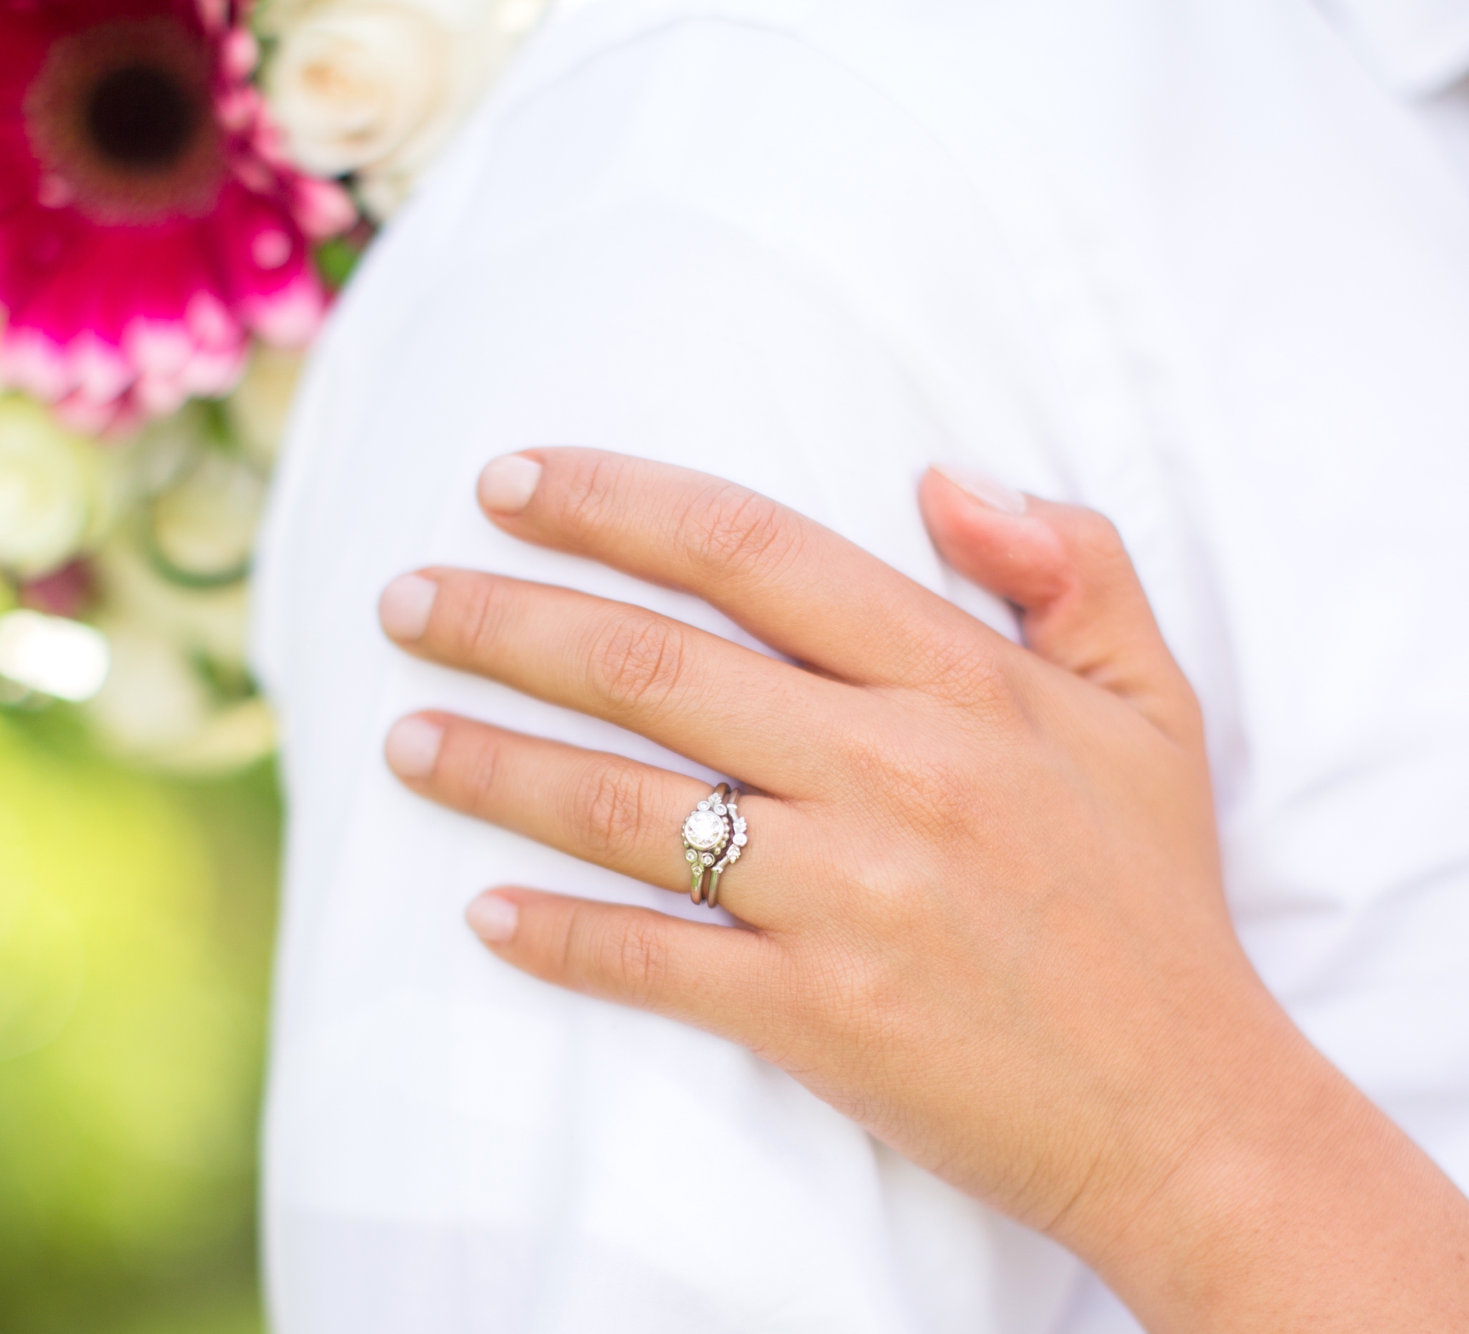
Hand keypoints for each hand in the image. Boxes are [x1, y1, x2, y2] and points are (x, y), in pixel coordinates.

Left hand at [376, 449, 1468, 1330]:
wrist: (1188, 1111)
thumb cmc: (1151, 898)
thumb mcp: (1148, 707)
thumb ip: (1071, 564)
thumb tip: (942, 474)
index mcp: (961, 680)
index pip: (751, 552)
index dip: (615, 503)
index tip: (506, 481)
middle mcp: (892, 772)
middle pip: (651, 666)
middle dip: (504, 621)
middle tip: (402, 601)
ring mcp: (849, 897)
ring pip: (626, 808)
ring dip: (493, 767)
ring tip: (400, 738)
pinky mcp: (820, 1016)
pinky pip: (654, 963)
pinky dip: (559, 939)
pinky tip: (482, 914)